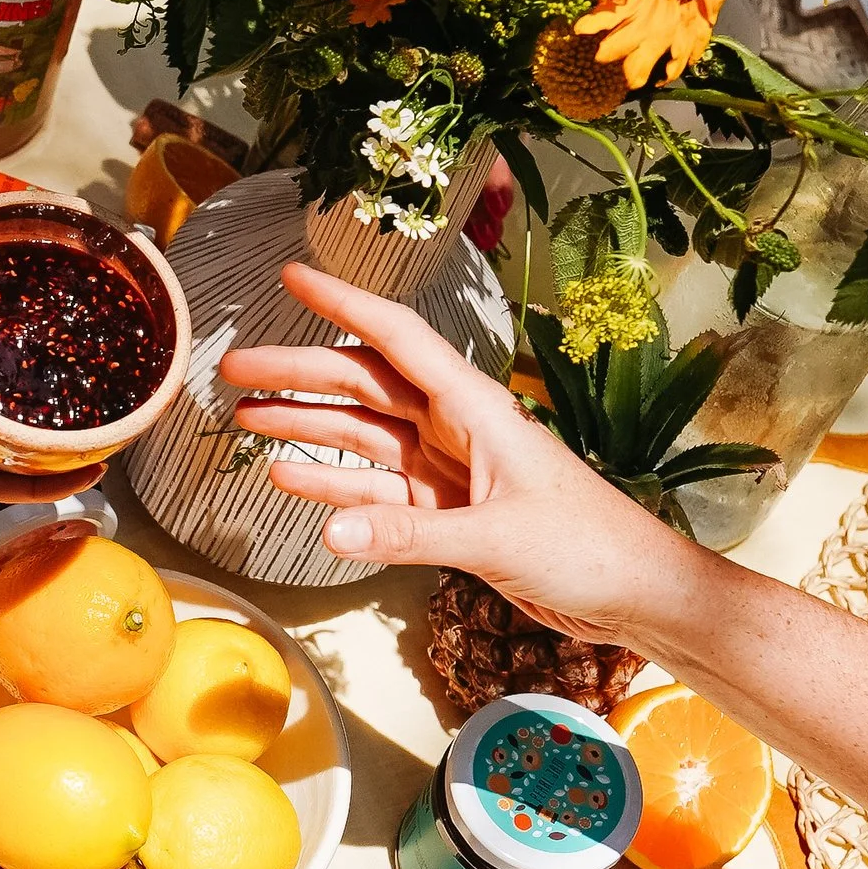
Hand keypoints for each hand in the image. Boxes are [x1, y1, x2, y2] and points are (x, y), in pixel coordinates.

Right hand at [216, 263, 694, 646]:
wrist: (634, 594)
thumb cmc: (590, 547)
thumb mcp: (497, 537)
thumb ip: (409, 536)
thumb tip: (329, 533)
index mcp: (477, 409)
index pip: (399, 339)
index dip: (345, 303)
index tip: (293, 275)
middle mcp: (456, 429)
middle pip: (365, 386)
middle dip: (299, 373)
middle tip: (233, 369)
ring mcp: (448, 471)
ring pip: (363, 437)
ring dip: (307, 427)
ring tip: (246, 419)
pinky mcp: (446, 514)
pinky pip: (376, 492)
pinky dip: (334, 486)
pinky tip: (289, 478)